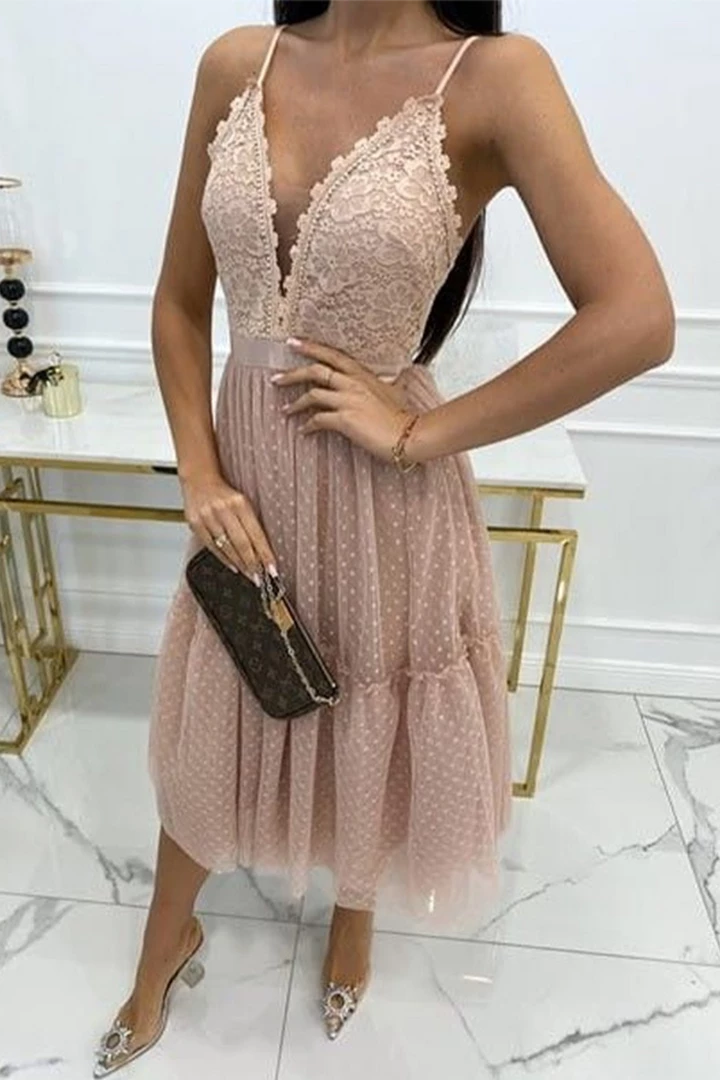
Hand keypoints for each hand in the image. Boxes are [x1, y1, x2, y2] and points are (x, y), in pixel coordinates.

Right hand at [179, 472, 277, 581]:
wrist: (199, 480)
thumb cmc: (225, 493)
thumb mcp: (243, 502)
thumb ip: (251, 523)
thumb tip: (263, 551)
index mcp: (240, 503)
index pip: (256, 534)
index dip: (265, 554)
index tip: (272, 569)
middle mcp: (224, 509)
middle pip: (241, 543)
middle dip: (252, 564)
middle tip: (260, 578)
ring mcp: (208, 517)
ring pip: (227, 547)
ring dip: (240, 564)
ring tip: (249, 574)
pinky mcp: (195, 524)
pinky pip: (212, 547)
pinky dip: (224, 559)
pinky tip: (233, 566)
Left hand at [271, 337, 420, 463]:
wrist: (409, 435)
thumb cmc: (403, 417)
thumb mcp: (395, 392)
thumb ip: (388, 383)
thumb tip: (398, 378)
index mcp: (362, 374)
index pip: (332, 355)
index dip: (311, 347)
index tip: (292, 342)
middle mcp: (352, 383)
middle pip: (315, 371)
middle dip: (292, 374)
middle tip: (275, 379)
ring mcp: (347, 400)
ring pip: (312, 395)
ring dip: (295, 403)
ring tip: (286, 410)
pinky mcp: (344, 420)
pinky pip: (318, 420)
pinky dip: (308, 425)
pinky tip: (304, 431)